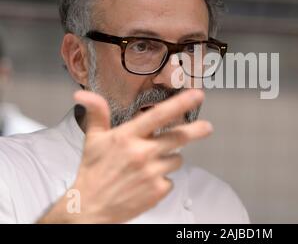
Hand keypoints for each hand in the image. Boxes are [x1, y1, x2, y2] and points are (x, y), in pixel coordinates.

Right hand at [38, 89, 211, 222]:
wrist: (90, 208)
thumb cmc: (93, 172)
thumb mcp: (93, 140)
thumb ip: (97, 114)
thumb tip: (84, 95)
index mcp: (127, 137)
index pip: (158, 115)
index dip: (180, 104)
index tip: (197, 95)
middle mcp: (142, 153)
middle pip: (179, 137)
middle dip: (196, 131)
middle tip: (207, 127)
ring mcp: (152, 173)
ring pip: (177, 159)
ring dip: (169, 158)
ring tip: (150, 164)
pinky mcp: (158, 190)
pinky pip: (171, 179)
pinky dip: (163, 179)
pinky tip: (147, 181)